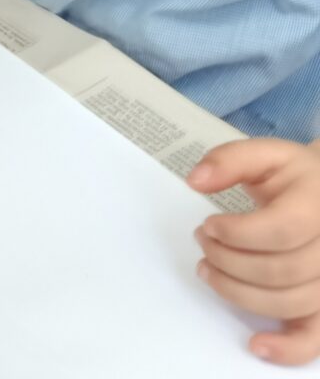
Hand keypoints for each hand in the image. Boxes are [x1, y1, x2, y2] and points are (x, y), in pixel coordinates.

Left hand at [187, 138, 319, 364]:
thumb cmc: (294, 176)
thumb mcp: (265, 154)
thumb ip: (229, 160)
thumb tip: (195, 180)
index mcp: (317, 206)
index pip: (281, 230)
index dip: (238, 233)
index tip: (208, 224)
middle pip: (280, 269)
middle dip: (228, 259)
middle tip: (202, 241)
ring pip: (290, 302)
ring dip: (238, 292)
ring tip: (208, 269)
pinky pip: (317, 337)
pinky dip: (289, 348)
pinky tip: (256, 344)